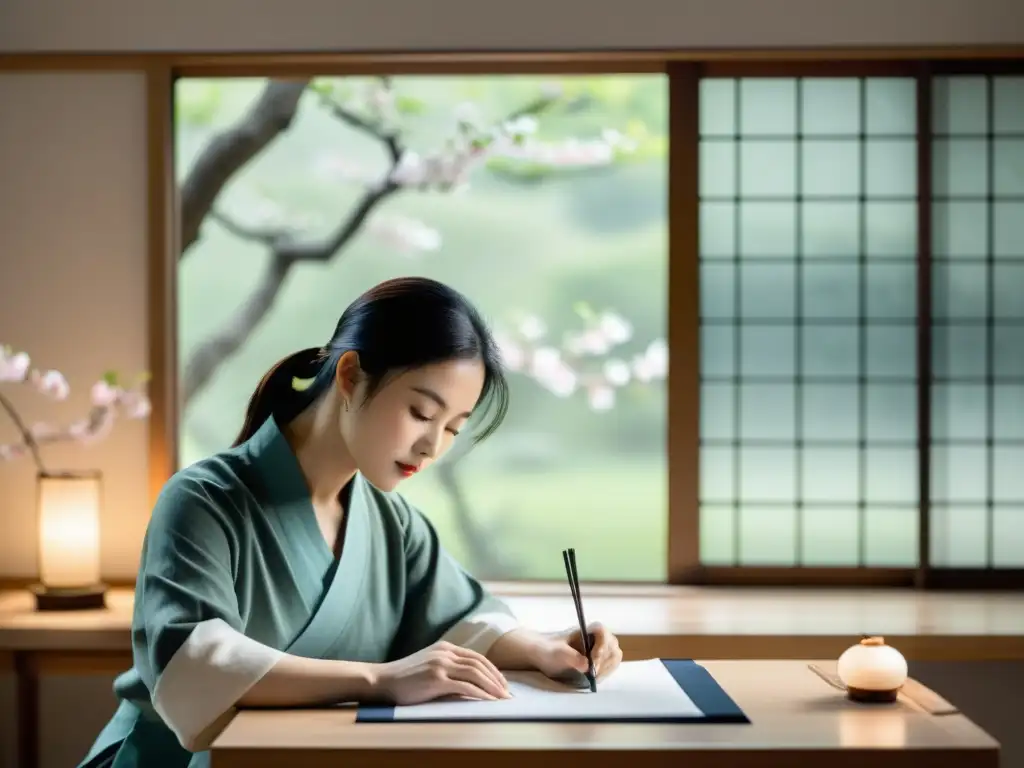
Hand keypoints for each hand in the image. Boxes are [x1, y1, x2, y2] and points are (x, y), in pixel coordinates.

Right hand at [373, 641, 511, 704]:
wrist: (383, 681)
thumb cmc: (405, 678)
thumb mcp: (430, 666)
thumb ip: (449, 669)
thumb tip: (472, 684)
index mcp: (445, 647)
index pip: (477, 657)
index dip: (493, 670)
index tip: (503, 683)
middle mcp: (445, 653)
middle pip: (480, 664)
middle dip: (497, 679)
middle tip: (508, 693)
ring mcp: (440, 665)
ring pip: (475, 673)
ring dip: (492, 687)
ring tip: (502, 699)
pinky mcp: (436, 679)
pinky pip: (464, 686)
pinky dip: (480, 693)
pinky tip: (488, 701)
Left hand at [532, 622, 622, 681]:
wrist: (542, 655)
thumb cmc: (548, 650)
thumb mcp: (557, 653)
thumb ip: (571, 657)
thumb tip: (587, 665)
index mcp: (586, 629)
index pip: (602, 631)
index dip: (602, 645)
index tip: (593, 661)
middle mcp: (596, 637)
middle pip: (612, 645)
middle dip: (605, 661)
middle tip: (593, 674)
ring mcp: (600, 648)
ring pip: (614, 656)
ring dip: (606, 669)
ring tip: (593, 678)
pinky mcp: (599, 660)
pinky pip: (610, 666)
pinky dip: (605, 673)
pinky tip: (594, 679)